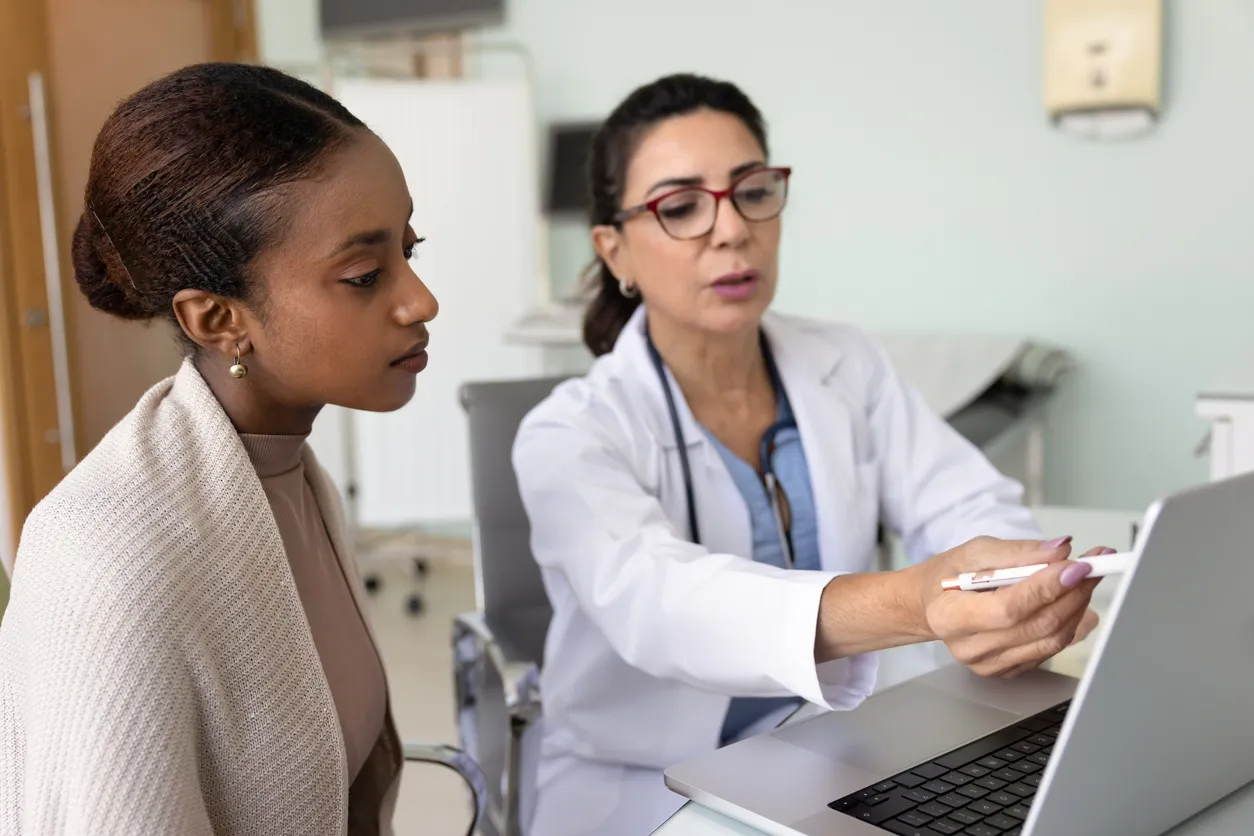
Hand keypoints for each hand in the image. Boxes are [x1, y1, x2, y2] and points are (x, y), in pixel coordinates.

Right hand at [905, 536, 1109, 677]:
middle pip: (1037, 626)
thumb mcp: (973, 551)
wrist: (931, 606)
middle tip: (1093, 566)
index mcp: (950, 616)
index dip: (1048, 587)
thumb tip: (1059, 551)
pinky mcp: (1007, 670)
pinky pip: (1049, 649)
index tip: (1078, 565)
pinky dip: (1068, 623)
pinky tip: (1070, 601)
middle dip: (1073, 593)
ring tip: (1085, 579)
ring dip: (1077, 607)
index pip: (1009, 607)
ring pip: (1051, 640)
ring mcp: (989, 664)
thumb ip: (1017, 552)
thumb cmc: (949, 577)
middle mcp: (969, 647)